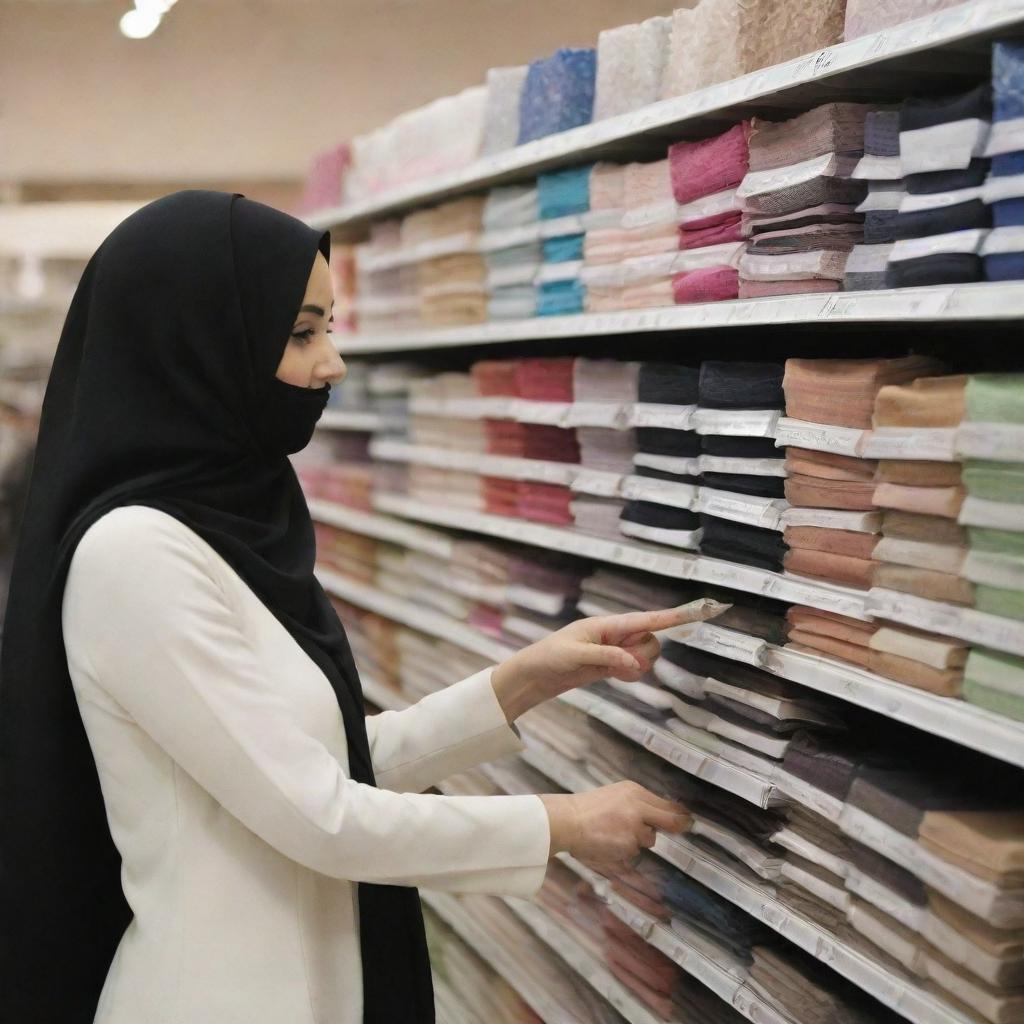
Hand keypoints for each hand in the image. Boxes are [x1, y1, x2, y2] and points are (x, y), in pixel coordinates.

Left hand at [491, 598, 729, 720]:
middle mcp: (615, 634)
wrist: (534, 676)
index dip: (675, 616)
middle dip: (642, 656)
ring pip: (647, 657)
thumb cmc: (549, 658)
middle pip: (652, 641)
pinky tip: (614, 678)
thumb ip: (606, 658)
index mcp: (607, 624)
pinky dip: (632, 675)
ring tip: (610, 672)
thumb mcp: (574, 656)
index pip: (647, 619)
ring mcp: (616, 649)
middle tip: (617, 665)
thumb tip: (634, 664)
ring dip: (636, 668)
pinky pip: (637, 669)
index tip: (701, 610)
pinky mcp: (613, 665)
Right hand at [538, 782, 691, 864]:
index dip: (680, 814)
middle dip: (678, 826)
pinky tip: (609, 843)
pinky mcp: (628, 842)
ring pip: (649, 839)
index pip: (666, 803)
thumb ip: (636, 804)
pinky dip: (624, 850)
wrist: (566, 820)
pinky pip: (634, 851)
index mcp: (633, 790)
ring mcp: (634, 825)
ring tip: (614, 834)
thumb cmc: (587, 810)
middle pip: (670, 820)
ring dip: (638, 840)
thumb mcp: (615, 797)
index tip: (688, 820)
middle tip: (686, 827)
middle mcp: (637, 805)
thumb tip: (661, 818)